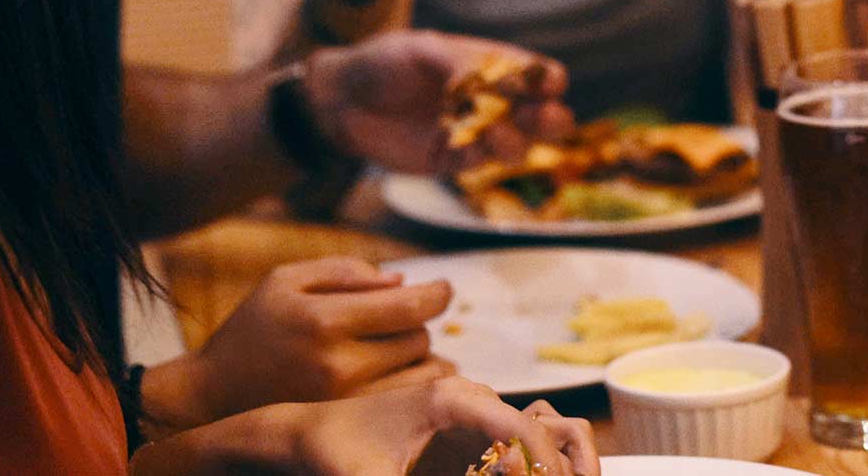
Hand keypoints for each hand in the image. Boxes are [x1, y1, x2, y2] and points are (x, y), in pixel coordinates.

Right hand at [156, 259, 452, 428]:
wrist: (213, 395)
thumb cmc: (253, 329)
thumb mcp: (285, 280)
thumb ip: (345, 271)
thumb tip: (401, 281)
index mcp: (324, 320)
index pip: (409, 308)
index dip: (438, 294)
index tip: (443, 288)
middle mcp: (339, 365)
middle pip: (419, 339)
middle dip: (415, 323)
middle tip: (392, 320)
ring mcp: (346, 403)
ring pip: (422, 374)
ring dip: (420, 356)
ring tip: (394, 347)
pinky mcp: (349, 426)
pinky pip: (408, 403)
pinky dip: (414, 384)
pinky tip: (397, 373)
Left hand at [289, 379, 597, 475]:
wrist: (307, 434)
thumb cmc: (335, 450)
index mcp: (453, 400)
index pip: (523, 429)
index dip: (544, 469)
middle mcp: (471, 400)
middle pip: (542, 430)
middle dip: (560, 469)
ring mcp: (471, 414)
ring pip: (537, 435)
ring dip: (549, 466)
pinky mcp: (465, 432)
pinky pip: (515, 448)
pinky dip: (527, 469)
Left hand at [301, 32, 574, 174]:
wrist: (341, 98)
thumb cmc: (384, 62)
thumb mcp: (423, 50)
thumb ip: (460, 64)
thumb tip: (493, 83)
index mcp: (491, 65)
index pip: (539, 74)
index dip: (548, 80)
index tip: (544, 84)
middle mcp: (491, 100)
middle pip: (543, 114)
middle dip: (551, 118)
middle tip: (543, 117)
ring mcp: (474, 132)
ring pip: (519, 144)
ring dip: (517, 141)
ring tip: (495, 133)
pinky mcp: (452, 159)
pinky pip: (479, 162)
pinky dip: (481, 156)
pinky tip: (469, 146)